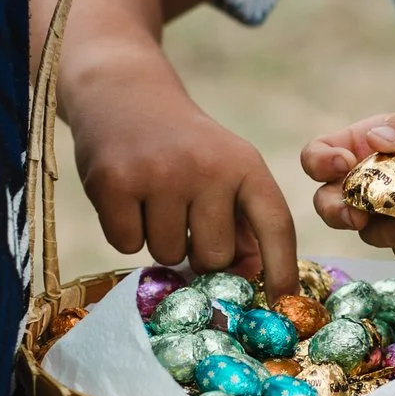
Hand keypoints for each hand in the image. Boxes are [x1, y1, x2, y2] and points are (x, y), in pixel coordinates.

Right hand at [69, 61, 299, 292]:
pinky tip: (127, 197)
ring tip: (154, 198)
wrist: (123, 92)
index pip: (275, 225)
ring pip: (168, 255)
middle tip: (186, 217)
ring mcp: (158, 174)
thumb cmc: (182, 146)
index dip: (282, 268)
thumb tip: (255, 280)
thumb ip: (244, 222)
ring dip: (160, 240)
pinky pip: (127, 246)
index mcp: (244, 163)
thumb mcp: (225, 168)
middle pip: (214, 257)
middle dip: (200, 252)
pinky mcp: (113, 182)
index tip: (281, 303)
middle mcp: (207, 167)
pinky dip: (125, 232)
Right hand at [302, 111, 394, 259]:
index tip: (342, 165)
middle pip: (328, 202)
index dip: (320, 163)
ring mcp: (392, 213)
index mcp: (370, 147)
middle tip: (358, 215)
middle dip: (337, 211)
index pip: (320, 155)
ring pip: (364, 232)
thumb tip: (375, 137)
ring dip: (388, 231)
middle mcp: (373, 182)